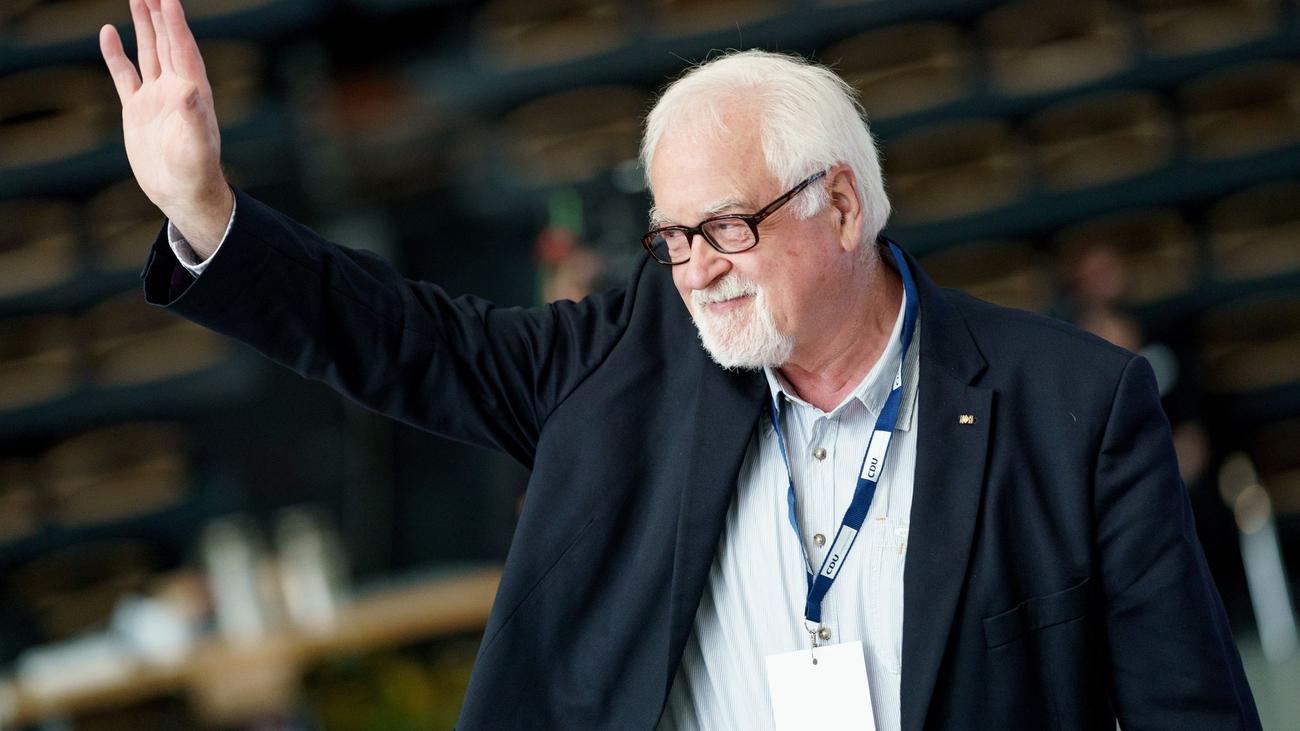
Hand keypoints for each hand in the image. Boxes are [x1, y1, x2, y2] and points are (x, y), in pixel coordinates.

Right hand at [100, 0, 231, 257]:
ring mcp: (156, 98)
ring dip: (144, 26)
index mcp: (193, 92)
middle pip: (167, 42)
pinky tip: (108, 33)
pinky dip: (116, 55)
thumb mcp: (197, 147)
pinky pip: (125, 75)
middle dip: (161, 14)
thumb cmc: (196, 173)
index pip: (183, 49)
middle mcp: (176, 89)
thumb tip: (189, 90)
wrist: (183, 194)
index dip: (176, 23)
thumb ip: (195, 119)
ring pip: (149, 52)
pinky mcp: (137, 110)